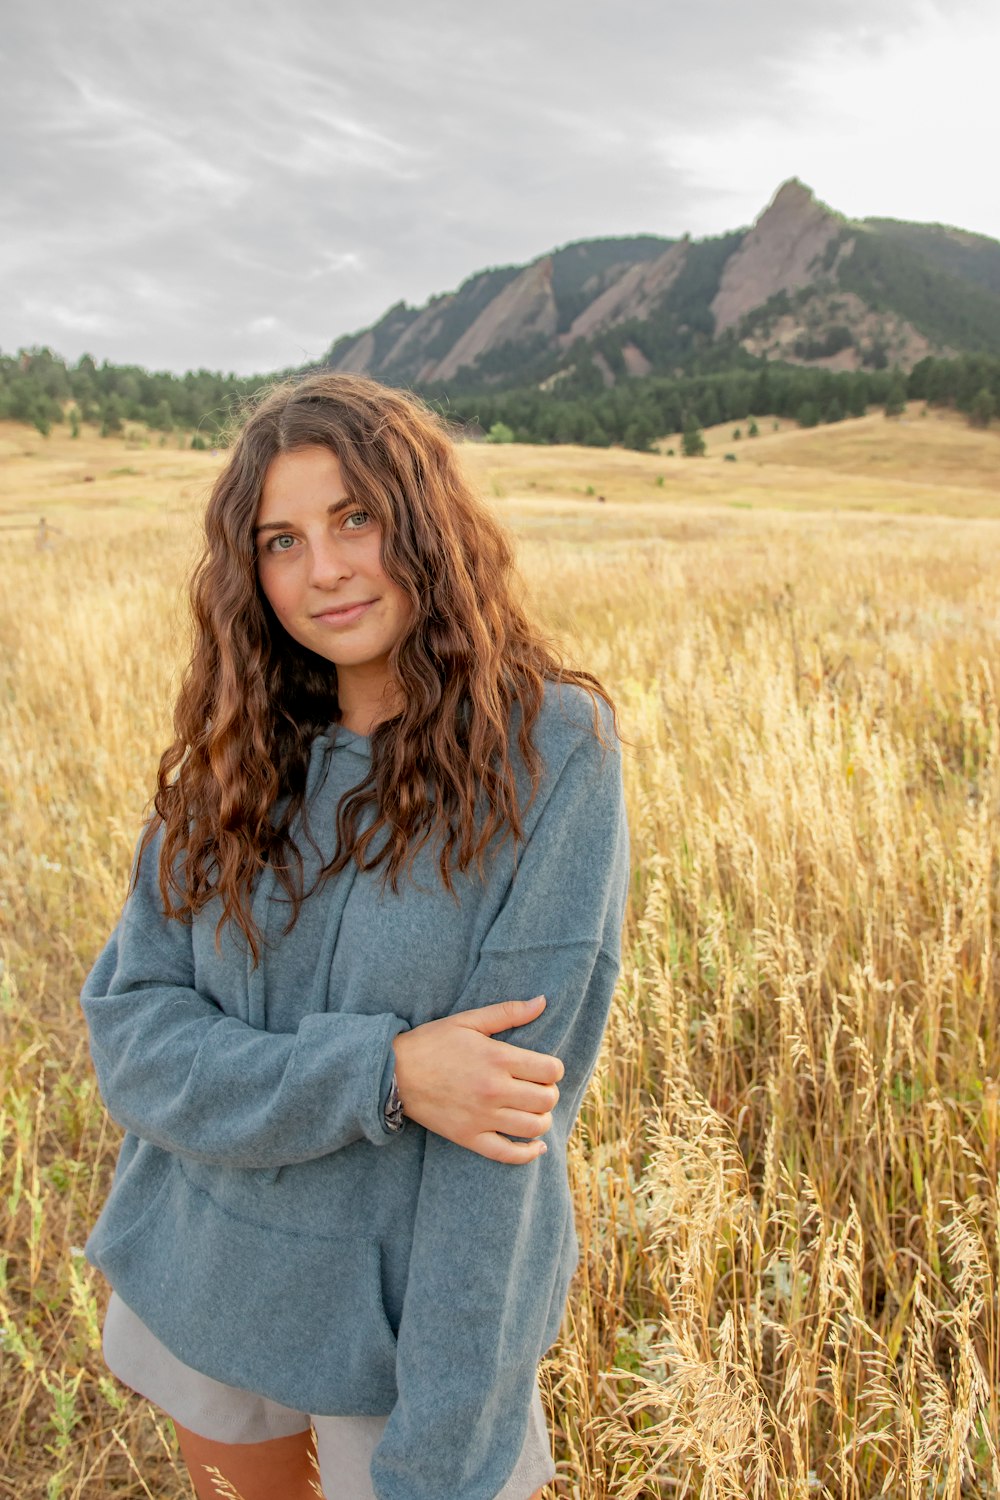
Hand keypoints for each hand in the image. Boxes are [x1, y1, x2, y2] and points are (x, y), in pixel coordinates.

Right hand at [391, 996, 563, 1163]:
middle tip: (539, 1088)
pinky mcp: (469, 1138)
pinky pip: (508, 1155)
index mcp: (497, 1058)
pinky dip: (528, 1154)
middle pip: (546, 1100)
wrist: (394, 1074)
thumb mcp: (469, 1020)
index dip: (554, 1069)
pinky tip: (536, 1147)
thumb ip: (508, 1012)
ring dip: (542, 1119)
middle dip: (550, 1093)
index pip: (550, 1070)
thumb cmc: (432, 1043)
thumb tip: (543, 1001)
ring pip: (533, 1128)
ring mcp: (482, 1117)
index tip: (545, 1068)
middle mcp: (494, 1090)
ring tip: (533, 1110)